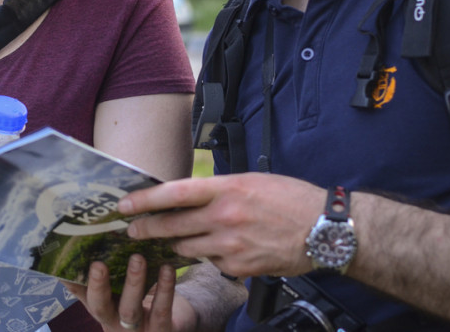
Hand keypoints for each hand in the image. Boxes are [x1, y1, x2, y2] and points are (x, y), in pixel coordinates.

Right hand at [70, 256, 195, 331]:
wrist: (167, 328)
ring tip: (137, 258)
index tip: (64, 266)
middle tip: (98, 265)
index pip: (81, 294)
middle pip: (100, 307)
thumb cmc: (137, 302)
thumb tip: (81, 242)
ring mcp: (136, 330)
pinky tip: (166, 268)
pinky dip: (165, 289)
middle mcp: (113, 323)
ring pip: (130, 308)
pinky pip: (161, 309)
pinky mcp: (160, 331)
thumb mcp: (116, 293)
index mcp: (101, 309)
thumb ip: (101, 275)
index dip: (72, 282)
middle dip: (98, 286)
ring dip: (133, 283)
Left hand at [119, 172, 323, 277]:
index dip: (145, 200)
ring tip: (172, 241)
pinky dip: (211, 257)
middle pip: (173, 226)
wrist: (325, 229)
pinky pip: (213, 263)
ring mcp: (232, 246)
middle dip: (147, 229)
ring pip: (188, 249)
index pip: (174, 193)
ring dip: (178, 246)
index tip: (124, 204)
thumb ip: (218, 190)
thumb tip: (188, 198)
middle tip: (132, 230)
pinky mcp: (240, 268)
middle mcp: (225, 217)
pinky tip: (222, 249)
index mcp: (226, 189)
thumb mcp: (250, 181)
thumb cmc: (290, 199)